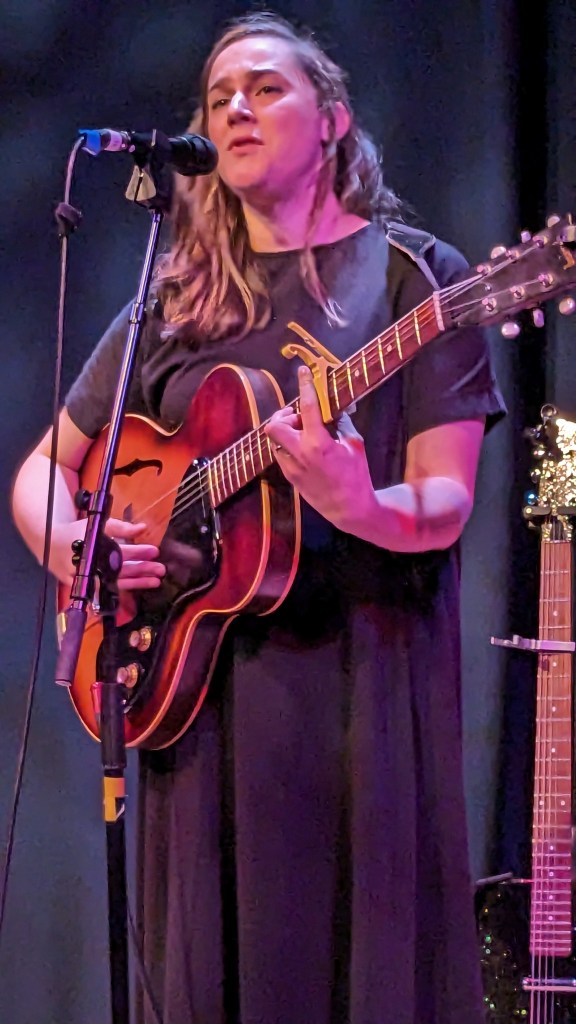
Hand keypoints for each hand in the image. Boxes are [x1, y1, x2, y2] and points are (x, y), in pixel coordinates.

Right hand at [50, 517, 165, 590]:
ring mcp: (88, 580)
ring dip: (137, 581)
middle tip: (161, 569)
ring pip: (116, 582)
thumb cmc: (75, 533)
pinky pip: (108, 589)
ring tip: (156, 581)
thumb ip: (119, 527)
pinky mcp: (86, 588)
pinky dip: (124, 587)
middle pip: (120, 570)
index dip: (138, 552)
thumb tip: (142, 528)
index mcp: (93, 550)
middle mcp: (90, 568)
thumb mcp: (95, 526)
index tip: (155, 551)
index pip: (119, 552)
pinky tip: (138, 586)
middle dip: (142, 569)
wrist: (48, 545)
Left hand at [264, 365, 377, 530]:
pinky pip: (280, 453)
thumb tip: (336, 404)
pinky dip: (289, 445)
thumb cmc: (357, 476)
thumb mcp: (355, 444)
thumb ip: (342, 421)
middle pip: (274, 425)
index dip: (305, 385)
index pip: (307, 407)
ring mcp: (291, 467)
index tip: (303, 372)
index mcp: (318, 444)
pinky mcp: (289, 477)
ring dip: (286, 431)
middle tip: (299, 416)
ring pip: (275, 440)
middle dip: (283, 416)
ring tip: (304, 433)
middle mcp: (300, 454)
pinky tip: (304, 448)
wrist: (349, 509)